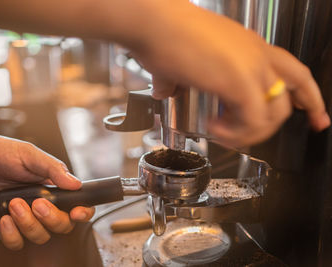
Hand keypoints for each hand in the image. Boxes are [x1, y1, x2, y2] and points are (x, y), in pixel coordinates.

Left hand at [0, 130, 94, 249]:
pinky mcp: (4, 225)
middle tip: (37, 204)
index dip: (82, 213)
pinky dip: (11, 234)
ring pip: (40, 236)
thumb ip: (53, 169)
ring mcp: (24, 216)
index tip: (76, 212)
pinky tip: (3, 218)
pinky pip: (16, 242)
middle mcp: (41, 203)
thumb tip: (76, 184)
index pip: (76, 205)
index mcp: (53, 186)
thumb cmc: (0, 151)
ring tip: (13, 204)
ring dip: (28, 224)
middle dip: (51, 219)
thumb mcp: (29, 155)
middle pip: (61, 226)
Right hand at [129, 1, 329, 146]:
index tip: (315, 112)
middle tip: (305, 127)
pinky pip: (252, 122)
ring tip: (223, 132)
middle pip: (296, 88)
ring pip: (275, 113)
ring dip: (251, 132)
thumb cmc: (163, 34)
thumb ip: (177, 81)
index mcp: (248, 47)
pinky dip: (235, 133)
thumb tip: (166, 92)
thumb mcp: (179, 61)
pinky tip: (213, 127)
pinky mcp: (238, 83)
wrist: (153, 23)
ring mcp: (250, 68)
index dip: (307, 94)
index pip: (292, 71)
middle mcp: (256, 55)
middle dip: (305, 112)